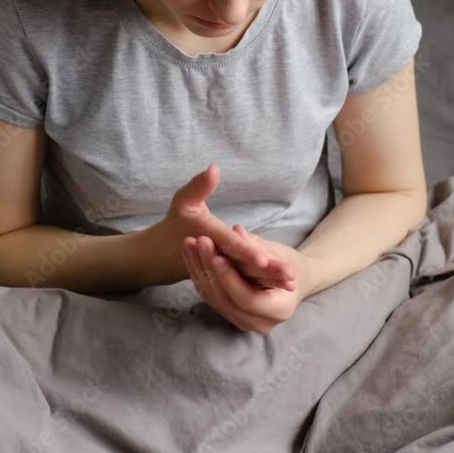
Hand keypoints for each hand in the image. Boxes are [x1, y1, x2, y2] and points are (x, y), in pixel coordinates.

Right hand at [160, 164, 294, 289]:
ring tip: (292, 282)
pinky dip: (261, 284)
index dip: (247, 253)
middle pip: (242, 268)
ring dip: (268, 282)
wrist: (161, 254)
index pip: (229, 248)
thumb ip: (199, 186)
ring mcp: (219, 275)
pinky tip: (283, 284)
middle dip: (266, 273)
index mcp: (207, 240)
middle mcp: (214, 261)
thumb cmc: (177, 221)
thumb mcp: (184, 201)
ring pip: (245, 279)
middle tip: (290, 276)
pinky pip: (244, 283)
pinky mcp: (224, 281)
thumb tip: (215, 168)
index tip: (265, 260)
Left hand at [181, 230, 315, 333]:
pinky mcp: (231, 314)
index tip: (217, 256)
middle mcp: (259, 323)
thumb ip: (257, 246)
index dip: (230, 278)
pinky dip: (199, 274)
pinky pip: (211, 296)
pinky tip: (190, 253)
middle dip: (209, 269)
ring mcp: (243, 322)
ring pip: (214, 298)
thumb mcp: (279, 253)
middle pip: (226, 299)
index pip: (247, 299)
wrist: (293, 280)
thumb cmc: (291, 264)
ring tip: (189, 243)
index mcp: (279, 310)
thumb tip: (236, 231)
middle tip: (199, 242)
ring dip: (198, 269)